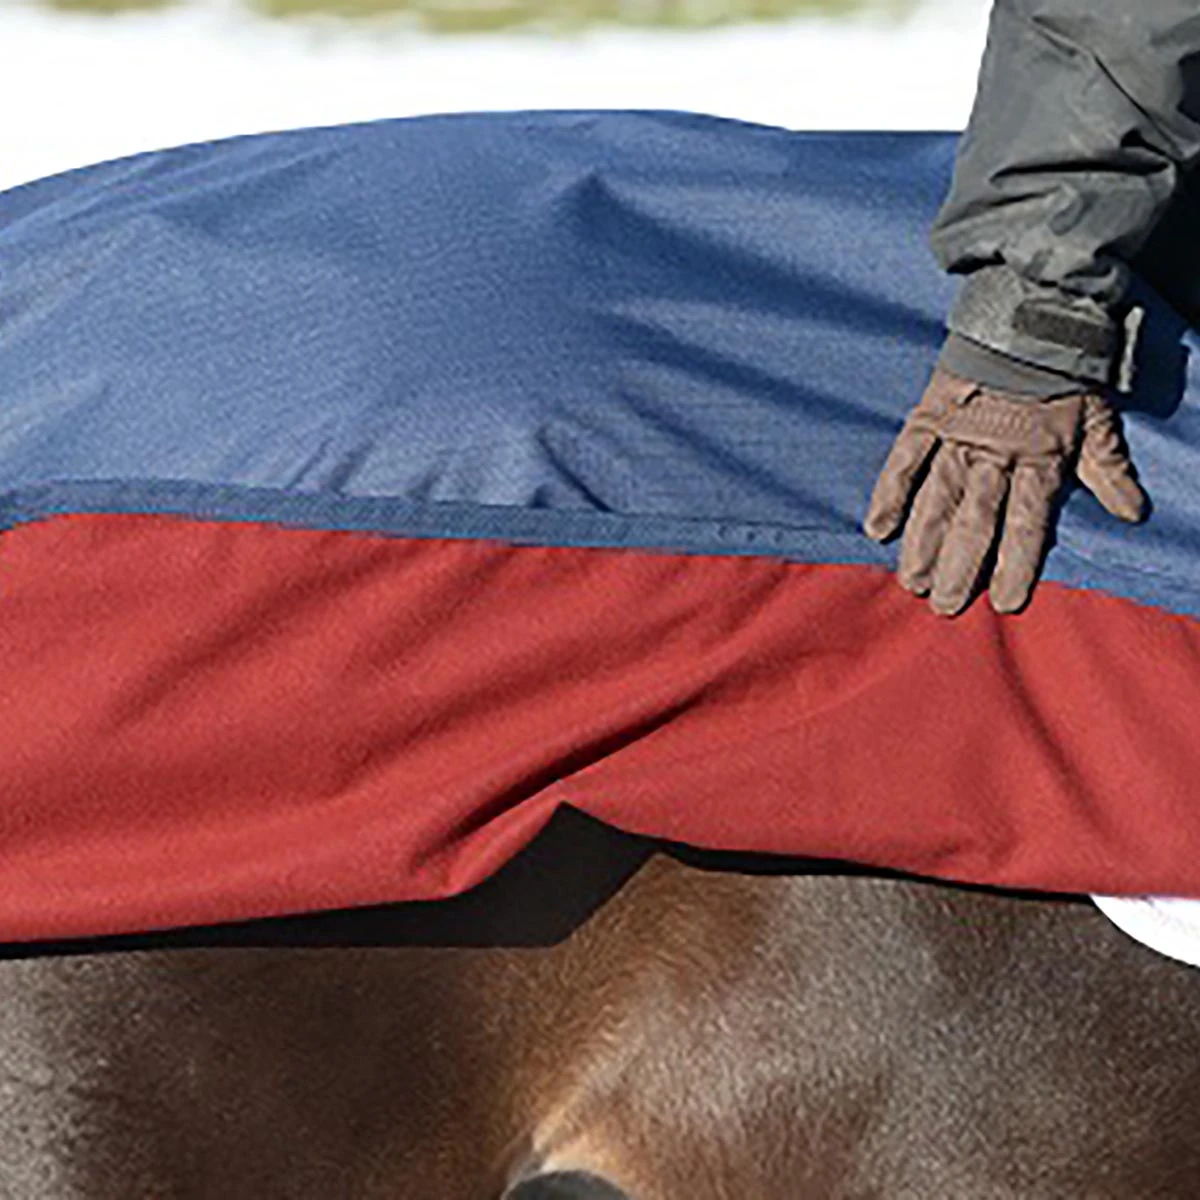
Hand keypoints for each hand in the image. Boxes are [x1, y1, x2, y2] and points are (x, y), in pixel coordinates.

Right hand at [863, 367, 1146, 616]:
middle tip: (945, 605)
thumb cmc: (1067, 376)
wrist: (1032, 316)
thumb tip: (1133, 513)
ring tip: (912, 581)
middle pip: (975, 520)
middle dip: (960, 565)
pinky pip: (905, 459)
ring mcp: (958, 438)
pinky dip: (890, 492)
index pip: (1026, 523)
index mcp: (1039, 459)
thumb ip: (1109, 469)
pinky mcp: (929, 418)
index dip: (1016, 564)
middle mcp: (995, 455)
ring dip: (923, 542)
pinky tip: (877, 527)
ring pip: (938, 498)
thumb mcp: (1097, 420)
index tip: (1005, 602)